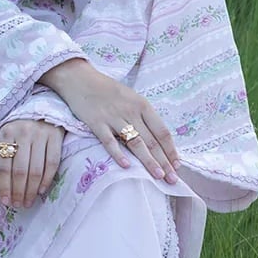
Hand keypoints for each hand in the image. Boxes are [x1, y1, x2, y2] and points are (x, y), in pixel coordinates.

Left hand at [0, 118, 63, 209]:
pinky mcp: (56, 136)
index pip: (4, 165)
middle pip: (21, 170)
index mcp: (6, 133)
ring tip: (28, 202)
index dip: (4, 186)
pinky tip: (41, 190)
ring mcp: (41, 133)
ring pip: (36, 169)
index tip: (5, 202)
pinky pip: (52, 163)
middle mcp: (23, 132)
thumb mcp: (6, 138)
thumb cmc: (20, 128)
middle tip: (18, 205)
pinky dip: (46, 179)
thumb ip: (0, 159)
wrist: (42, 106)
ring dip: (31, 190)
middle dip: (19, 191)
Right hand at [38, 60, 179, 182]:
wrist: (80, 79)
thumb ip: (142, 116)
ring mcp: (114, 117)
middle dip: (164, 161)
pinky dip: (118, 154)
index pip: (161, 131)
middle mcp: (131, 111)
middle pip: (151, 140)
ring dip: (148, 161)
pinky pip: (109, 141)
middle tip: (173, 179)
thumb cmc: (107, 90)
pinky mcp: (96, 123)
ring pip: (135, 143)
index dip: (170, 149)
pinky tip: (126, 166)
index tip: (177, 165)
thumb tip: (157, 139)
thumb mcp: (130, 98)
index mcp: (142, 105)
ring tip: (158, 176)